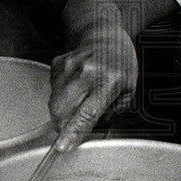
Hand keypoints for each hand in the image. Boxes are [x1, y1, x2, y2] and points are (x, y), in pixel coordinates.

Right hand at [48, 26, 137, 150]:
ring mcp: (70, 66)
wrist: (105, 35)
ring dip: (64, 109)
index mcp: (110, 81)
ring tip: (82, 96)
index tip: (63, 146)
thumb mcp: (128, 88)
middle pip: (63, 110)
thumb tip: (91, 128)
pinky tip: (76, 85)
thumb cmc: (120, 62)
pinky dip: (61, 95)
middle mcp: (88, 72)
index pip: (87, 113)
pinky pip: (52, 91)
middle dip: (64, 125)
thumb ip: (112, 111)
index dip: (73, 132)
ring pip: (55, 103)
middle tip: (75, 125)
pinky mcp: (57, 64)